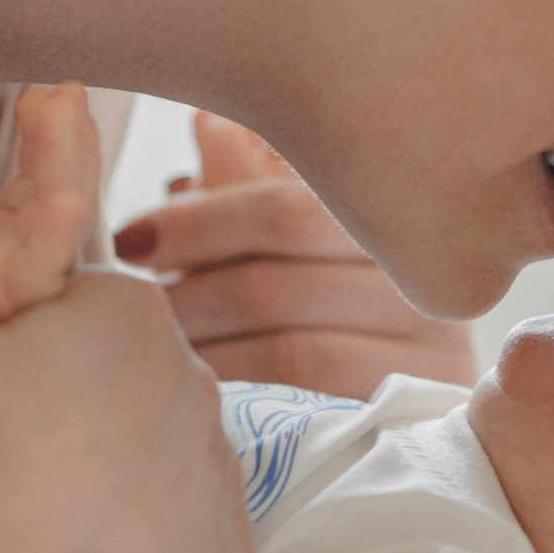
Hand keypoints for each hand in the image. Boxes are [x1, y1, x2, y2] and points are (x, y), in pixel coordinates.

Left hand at [113, 112, 478, 397]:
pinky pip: (299, 406)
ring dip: (201, 349)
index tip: (128, 240)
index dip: (198, 223)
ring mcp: (424, 361)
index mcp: (404, 220)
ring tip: (148, 348)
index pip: (287, 212)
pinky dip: (237, 395)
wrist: (419, 431)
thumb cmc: (350, 311)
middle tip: (126, 306)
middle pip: (277, 285)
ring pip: (284, 348)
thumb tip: (206, 122)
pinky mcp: (403, 422)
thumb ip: (259, 184)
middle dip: (187, 295)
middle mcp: (427, 289)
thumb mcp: (308, 240)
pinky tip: (196, 391)